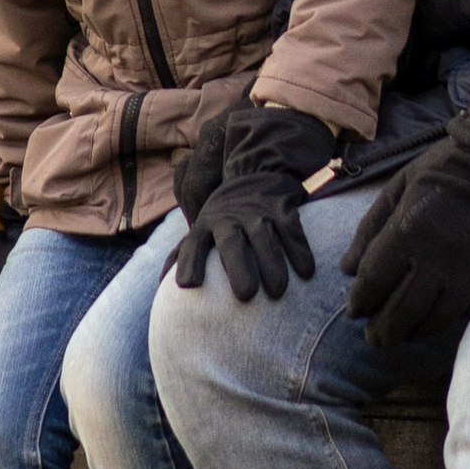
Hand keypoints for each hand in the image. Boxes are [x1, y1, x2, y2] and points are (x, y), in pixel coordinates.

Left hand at [173, 103, 339, 304]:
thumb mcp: (202, 229)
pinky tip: (306, 272)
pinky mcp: (282, 207)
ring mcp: (257, 211)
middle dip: (237, 267)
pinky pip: (291, 228)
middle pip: (231, 242)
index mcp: (206, 225)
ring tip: (277, 292)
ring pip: (263, 237)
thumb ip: (183, 254)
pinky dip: (299, 249)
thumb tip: (163, 283)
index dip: (189, 262)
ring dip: (272, 264)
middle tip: (244, 295)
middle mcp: (229, 218)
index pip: (193, 244)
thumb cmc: (224, 218)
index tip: (188, 285)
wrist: (255, 174)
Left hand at [341, 104, 469, 350]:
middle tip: (374, 339)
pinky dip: (443, 323)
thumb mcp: (401, 183)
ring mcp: (469, 272)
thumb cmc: (449, 167)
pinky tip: (431, 324)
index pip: (374, 279)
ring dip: (411, 333)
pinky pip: (463, 313)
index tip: (355, 311)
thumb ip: (371, 226)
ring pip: (433, 320)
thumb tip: (347, 268)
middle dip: (382, 330)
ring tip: (400, 337)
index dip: (361, 300)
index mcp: (408, 227)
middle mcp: (437, 256)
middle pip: (400, 309)